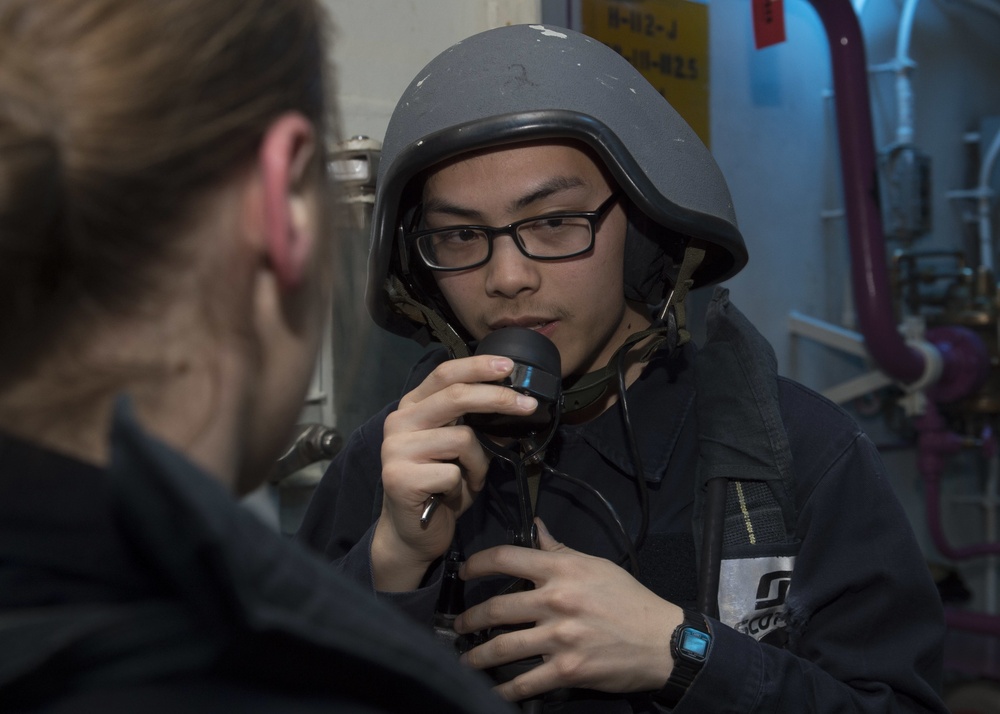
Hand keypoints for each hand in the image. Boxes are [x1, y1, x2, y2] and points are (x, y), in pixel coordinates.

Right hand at [371, 355, 537, 590]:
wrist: (412, 534)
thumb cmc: (440, 487)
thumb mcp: (463, 451)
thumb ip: (479, 425)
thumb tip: (518, 403)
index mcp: (412, 407)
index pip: (445, 374)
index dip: (478, 366)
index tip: (509, 366)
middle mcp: (398, 422)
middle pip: (455, 396)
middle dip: (498, 398)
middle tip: (528, 405)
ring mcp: (394, 449)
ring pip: (461, 439)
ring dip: (478, 463)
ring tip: (469, 479)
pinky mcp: (398, 477)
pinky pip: (453, 473)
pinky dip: (463, 486)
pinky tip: (449, 496)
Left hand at [453, 518, 683, 701]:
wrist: (662, 641)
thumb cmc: (629, 599)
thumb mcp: (595, 565)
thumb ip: (560, 549)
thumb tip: (536, 528)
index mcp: (562, 570)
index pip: (507, 558)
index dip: (478, 564)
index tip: (466, 571)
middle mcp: (556, 601)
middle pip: (496, 608)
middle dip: (469, 619)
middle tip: (460, 624)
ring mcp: (559, 638)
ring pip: (502, 648)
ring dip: (477, 656)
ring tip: (465, 659)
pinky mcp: (567, 670)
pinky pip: (525, 682)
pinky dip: (503, 690)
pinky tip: (491, 691)